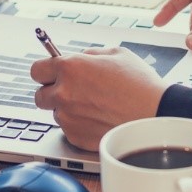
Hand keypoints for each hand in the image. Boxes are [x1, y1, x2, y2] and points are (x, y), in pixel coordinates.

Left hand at [30, 47, 168, 150]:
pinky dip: (79, 125)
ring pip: (56, 113)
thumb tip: (79, 57)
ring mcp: (68, 117)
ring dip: (68, 109)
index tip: (51, 73)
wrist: (155, 115)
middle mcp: (63, 93)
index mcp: (70, 68)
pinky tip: (98, 118)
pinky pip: (68, 129)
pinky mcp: (75, 137)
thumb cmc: (140, 85)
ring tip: (94, 106)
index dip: (46, 71)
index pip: (36, 69)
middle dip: (53, 92)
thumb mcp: (117, 53)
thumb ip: (89, 54)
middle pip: (40, 95)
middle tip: (72, 91)